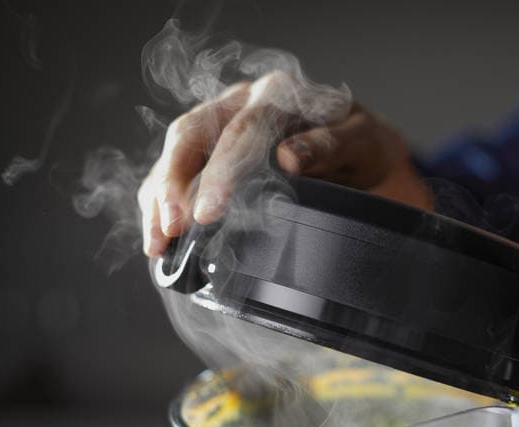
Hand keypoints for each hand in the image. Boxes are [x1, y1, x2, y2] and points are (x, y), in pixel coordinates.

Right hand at [137, 70, 430, 255]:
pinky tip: (159, 233)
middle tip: (171, 228)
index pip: (240, 131)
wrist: (362, 145)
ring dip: (160, 196)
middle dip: (174, 184)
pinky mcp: (213, 146)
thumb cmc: (361, 144)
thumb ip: (328, 146)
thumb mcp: (359, 143)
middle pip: (192, 134)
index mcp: (279, 94)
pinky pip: (177, 168)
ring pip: (177, 151)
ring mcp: (223, 121)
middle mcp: (243, 101)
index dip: (219, 173)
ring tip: (156, 241)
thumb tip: (289, 158)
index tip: (207, 213)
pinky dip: (163, 200)